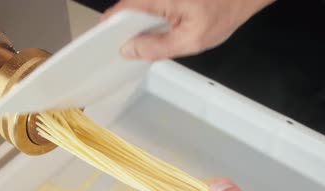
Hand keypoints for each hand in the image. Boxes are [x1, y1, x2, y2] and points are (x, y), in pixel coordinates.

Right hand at [101, 0, 275, 59]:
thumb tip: (130, 50)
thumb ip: (158, 47)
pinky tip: (150, 34)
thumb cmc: (224, 10)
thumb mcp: (192, 40)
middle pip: (127, 8)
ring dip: (135, 25)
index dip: (108, 28)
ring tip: (137, 44)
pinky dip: (146, 19)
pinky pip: (147, 4)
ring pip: (136, 6)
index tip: (100, 44)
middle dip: (123, 30)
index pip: (121, 10)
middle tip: (123, 52)